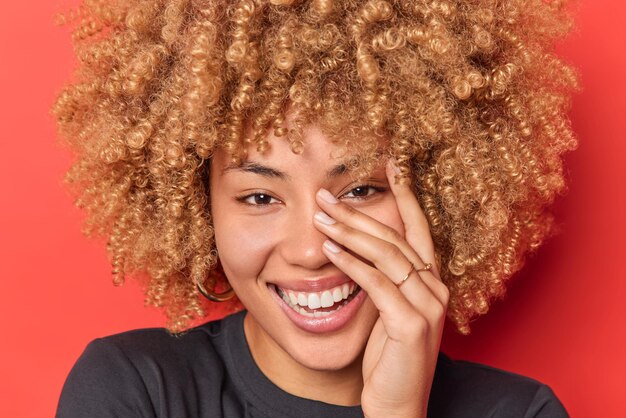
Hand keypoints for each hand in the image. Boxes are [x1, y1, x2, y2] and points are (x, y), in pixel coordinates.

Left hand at [313, 159, 448, 417]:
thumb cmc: (388, 359)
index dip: (406, 195)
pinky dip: (353, 265)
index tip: (391, 165)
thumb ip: (378, 280)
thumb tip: (349, 248)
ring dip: (350, 233)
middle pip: (394, 237)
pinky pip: (378, 284)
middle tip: (326, 194)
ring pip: (387, 255)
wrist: (397, 406)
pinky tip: (330, 251)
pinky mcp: (412, 325)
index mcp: (430, 282)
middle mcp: (434, 289)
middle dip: (358, 212)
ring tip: (320, 217)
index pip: (417, 229)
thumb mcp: (386, 312)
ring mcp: (427, 306)